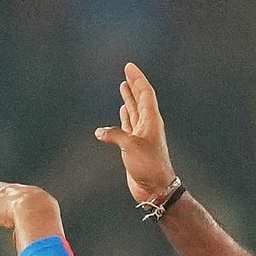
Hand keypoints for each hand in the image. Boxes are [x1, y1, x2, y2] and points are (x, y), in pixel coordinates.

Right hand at [94, 62, 176, 202]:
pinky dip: (122, 118)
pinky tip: (120, 112)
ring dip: (129, 99)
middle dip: (133, 85)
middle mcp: (147, 126)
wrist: (155, 188)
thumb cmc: (148, 166)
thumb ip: (115, 135)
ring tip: (123, 87)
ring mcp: (141, 136)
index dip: (137, 79)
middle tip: (126, 72)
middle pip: (140, 99)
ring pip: (134, 112)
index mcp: (151, 121)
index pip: (145, 93)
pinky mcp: (134, 146)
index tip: (129, 66)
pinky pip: (128, 126)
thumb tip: (101, 132)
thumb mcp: (131, 146)